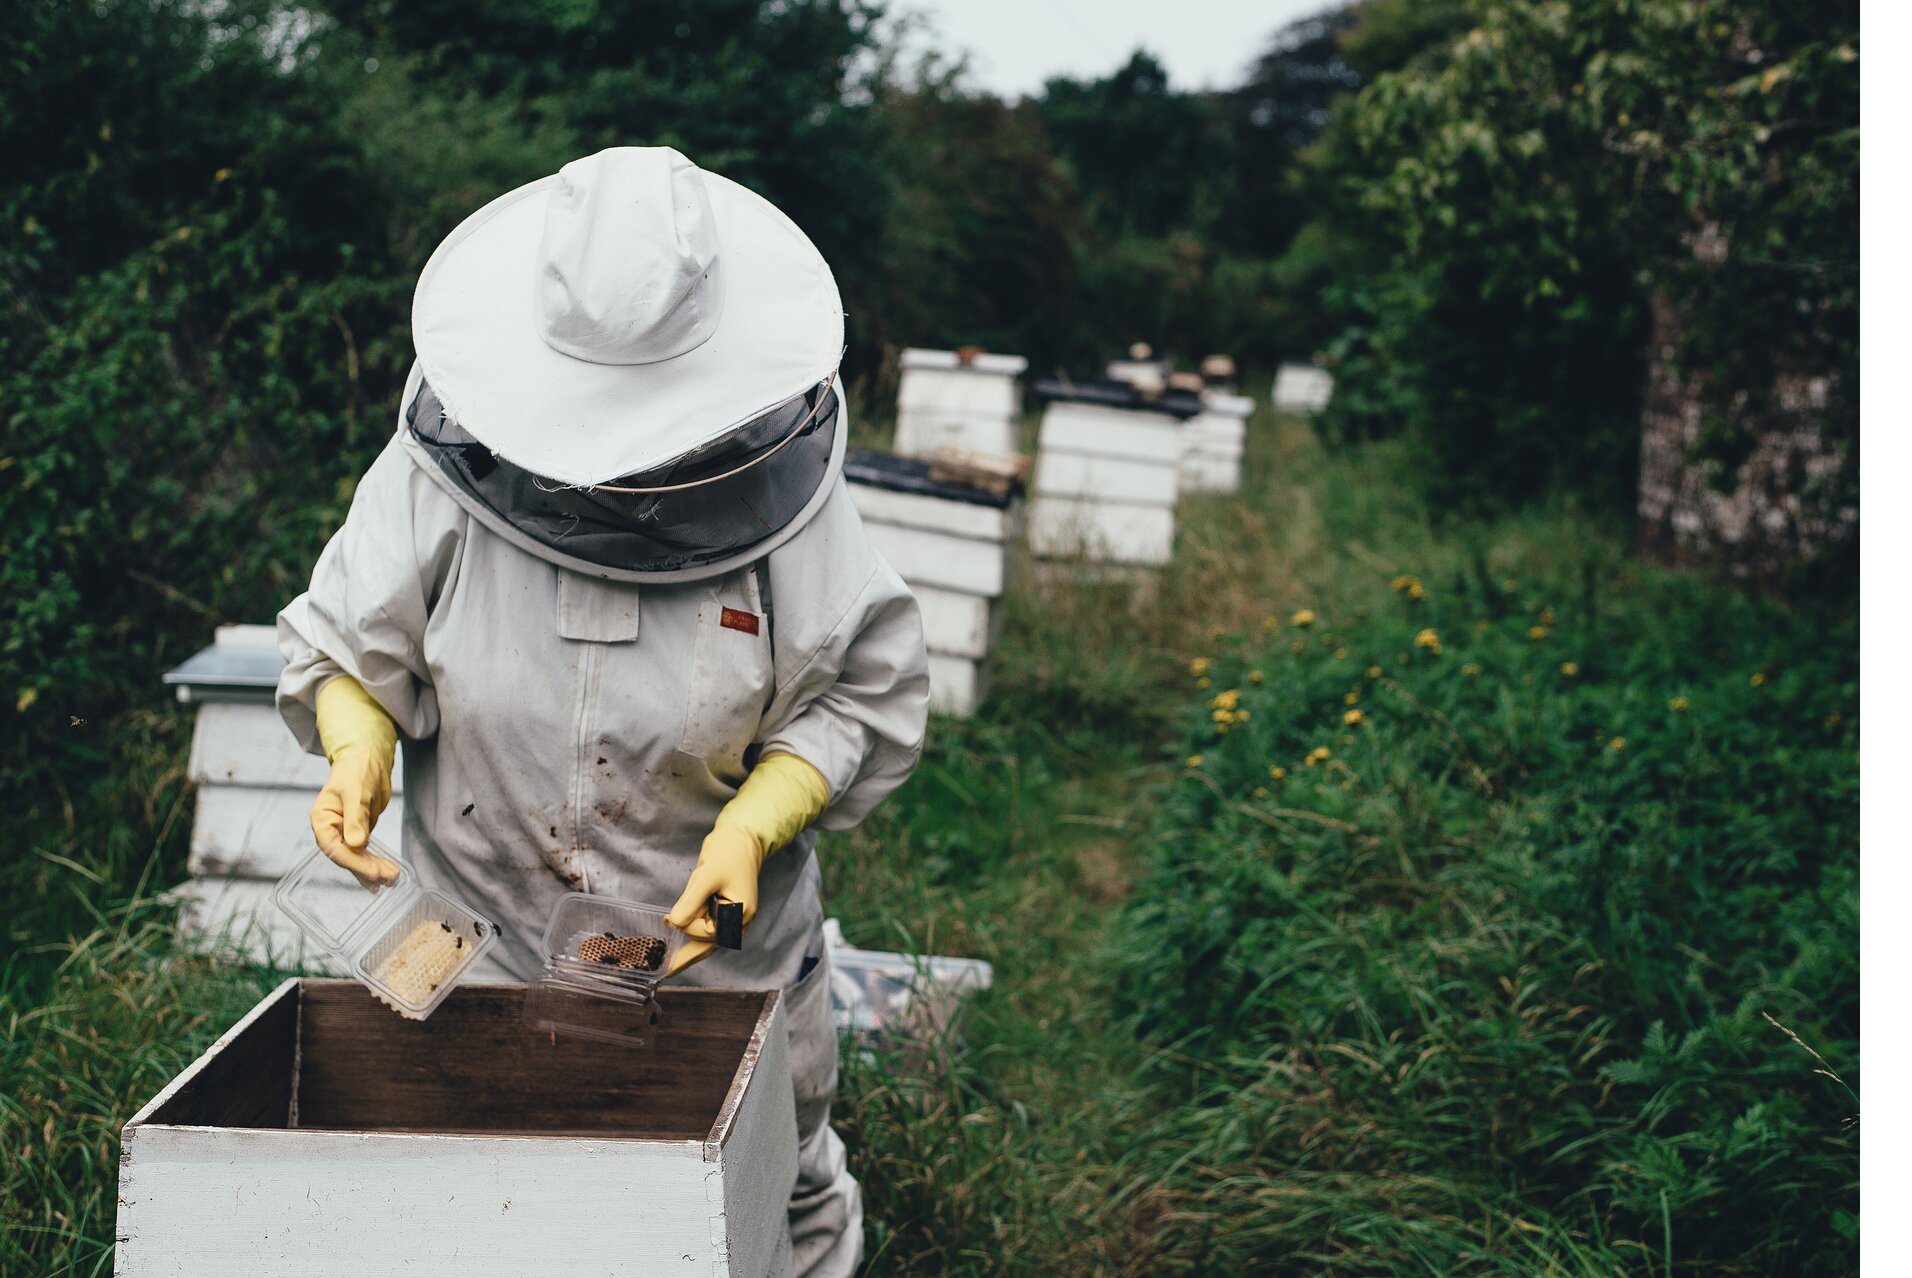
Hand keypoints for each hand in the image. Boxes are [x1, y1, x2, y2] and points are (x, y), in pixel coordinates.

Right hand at [310, 746, 398, 889]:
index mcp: (322, 819)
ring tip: (392, 880)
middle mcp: (330, 829)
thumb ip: (355, 818)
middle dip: (367, 869)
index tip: (373, 872)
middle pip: (346, 856)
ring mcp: (344, 833)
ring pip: (356, 858)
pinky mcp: (358, 833)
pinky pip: (364, 853)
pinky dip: (375, 863)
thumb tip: (355, 844)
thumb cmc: (357, 770)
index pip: (334, 848)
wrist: (367, 760)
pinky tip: (386, 874)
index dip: (353, 862)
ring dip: (373, 870)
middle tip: (388, 878)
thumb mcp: (356, 792)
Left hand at [665, 824, 764, 974]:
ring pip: (708, 938)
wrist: (741, 837)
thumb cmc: (728, 853)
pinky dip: (694, 932)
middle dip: (688, 953)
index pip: (707, 932)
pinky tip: (682, 945)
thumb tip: (674, 924)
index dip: (686, 926)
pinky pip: (709, 928)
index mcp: (740, 914)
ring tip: (673, 951)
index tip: (668, 918)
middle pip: (710, 944)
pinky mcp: (726, 910)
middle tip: (667, 970)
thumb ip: (690, 903)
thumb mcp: (706, 877)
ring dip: (690, 938)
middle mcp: (740, 921)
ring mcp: (734, 917)